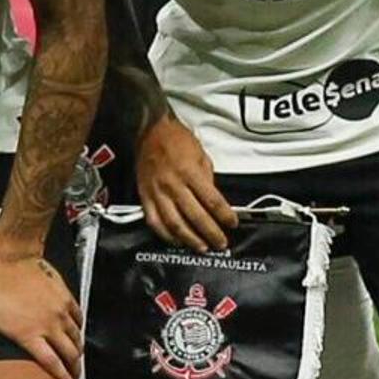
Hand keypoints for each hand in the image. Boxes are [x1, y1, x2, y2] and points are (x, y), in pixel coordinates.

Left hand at [0, 244, 83, 378]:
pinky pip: (79, 317)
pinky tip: (75, 330)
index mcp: (30, 334)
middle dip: (75, 368)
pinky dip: (79, 327)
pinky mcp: (66, 298)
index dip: (62, 377)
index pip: (52, 363)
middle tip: (74, 375)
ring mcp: (60, 311)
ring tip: (76, 355)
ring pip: (77, 337)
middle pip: (70, 354)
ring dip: (77, 349)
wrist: (14, 257)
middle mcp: (49, 325)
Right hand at [133, 117, 233, 248]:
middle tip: (221, 242)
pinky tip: (177, 241)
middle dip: (211, 233)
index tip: (232, 223)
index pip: (212, 201)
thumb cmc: (176, 139)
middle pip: (196, 216)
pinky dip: (167, 235)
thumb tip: (213, 200)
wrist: (150, 131)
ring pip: (175, 224)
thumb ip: (207, 179)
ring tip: (202, 247)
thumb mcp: (201, 154)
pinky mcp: (146, 198)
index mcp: (190, 173)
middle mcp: (173, 185)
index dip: (225, 215)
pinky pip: (156, 222)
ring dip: (190, 239)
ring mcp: (158, 193)